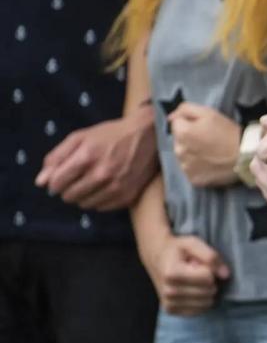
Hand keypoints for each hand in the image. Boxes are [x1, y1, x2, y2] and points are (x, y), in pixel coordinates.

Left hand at [35, 106, 157, 210]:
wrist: (149, 136)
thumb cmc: (112, 135)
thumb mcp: (81, 137)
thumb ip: (57, 157)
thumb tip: (41, 182)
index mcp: (86, 157)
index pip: (56, 183)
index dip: (54, 182)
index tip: (61, 177)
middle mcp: (101, 175)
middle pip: (69, 196)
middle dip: (68, 189)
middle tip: (78, 178)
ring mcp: (116, 187)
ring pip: (84, 204)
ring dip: (83, 196)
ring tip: (92, 182)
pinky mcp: (128, 196)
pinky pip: (101, 207)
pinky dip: (99, 200)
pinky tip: (105, 187)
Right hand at [145, 235, 230, 315]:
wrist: (157, 259)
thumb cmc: (177, 250)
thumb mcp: (193, 243)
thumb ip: (211, 256)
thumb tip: (225, 275)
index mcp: (172, 274)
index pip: (208, 278)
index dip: (210, 269)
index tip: (199, 263)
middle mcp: (168, 292)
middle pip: (208, 292)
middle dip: (209, 281)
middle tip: (197, 272)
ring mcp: (169, 303)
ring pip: (207, 303)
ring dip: (206, 291)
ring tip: (193, 280)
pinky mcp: (171, 311)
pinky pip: (200, 311)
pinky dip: (201, 301)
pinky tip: (192, 290)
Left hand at [167, 102, 240, 187]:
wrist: (244, 156)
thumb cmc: (228, 132)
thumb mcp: (209, 113)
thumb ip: (186, 109)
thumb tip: (170, 117)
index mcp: (182, 133)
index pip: (176, 123)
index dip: (190, 122)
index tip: (203, 127)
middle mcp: (179, 151)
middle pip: (178, 140)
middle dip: (188, 138)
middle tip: (207, 139)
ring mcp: (185, 167)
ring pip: (183, 155)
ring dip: (191, 152)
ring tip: (209, 152)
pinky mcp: (193, 179)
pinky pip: (190, 169)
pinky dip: (197, 166)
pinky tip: (209, 163)